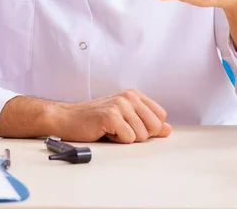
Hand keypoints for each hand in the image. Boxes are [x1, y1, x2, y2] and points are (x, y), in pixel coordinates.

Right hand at [55, 89, 171, 143]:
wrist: (68, 118)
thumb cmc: (95, 119)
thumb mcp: (125, 118)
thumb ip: (147, 122)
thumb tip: (168, 129)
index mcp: (134, 95)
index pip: (160, 116)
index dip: (148, 128)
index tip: (131, 126)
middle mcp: (129, 96)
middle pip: (154, 127)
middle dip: (139, 135)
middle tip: (120, 130)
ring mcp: (120, 105)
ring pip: (141, 135)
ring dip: (126, 139)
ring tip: (111, 130)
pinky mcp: (111, 116)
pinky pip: (128, 139)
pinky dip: (117, 141)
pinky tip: (105, 133)